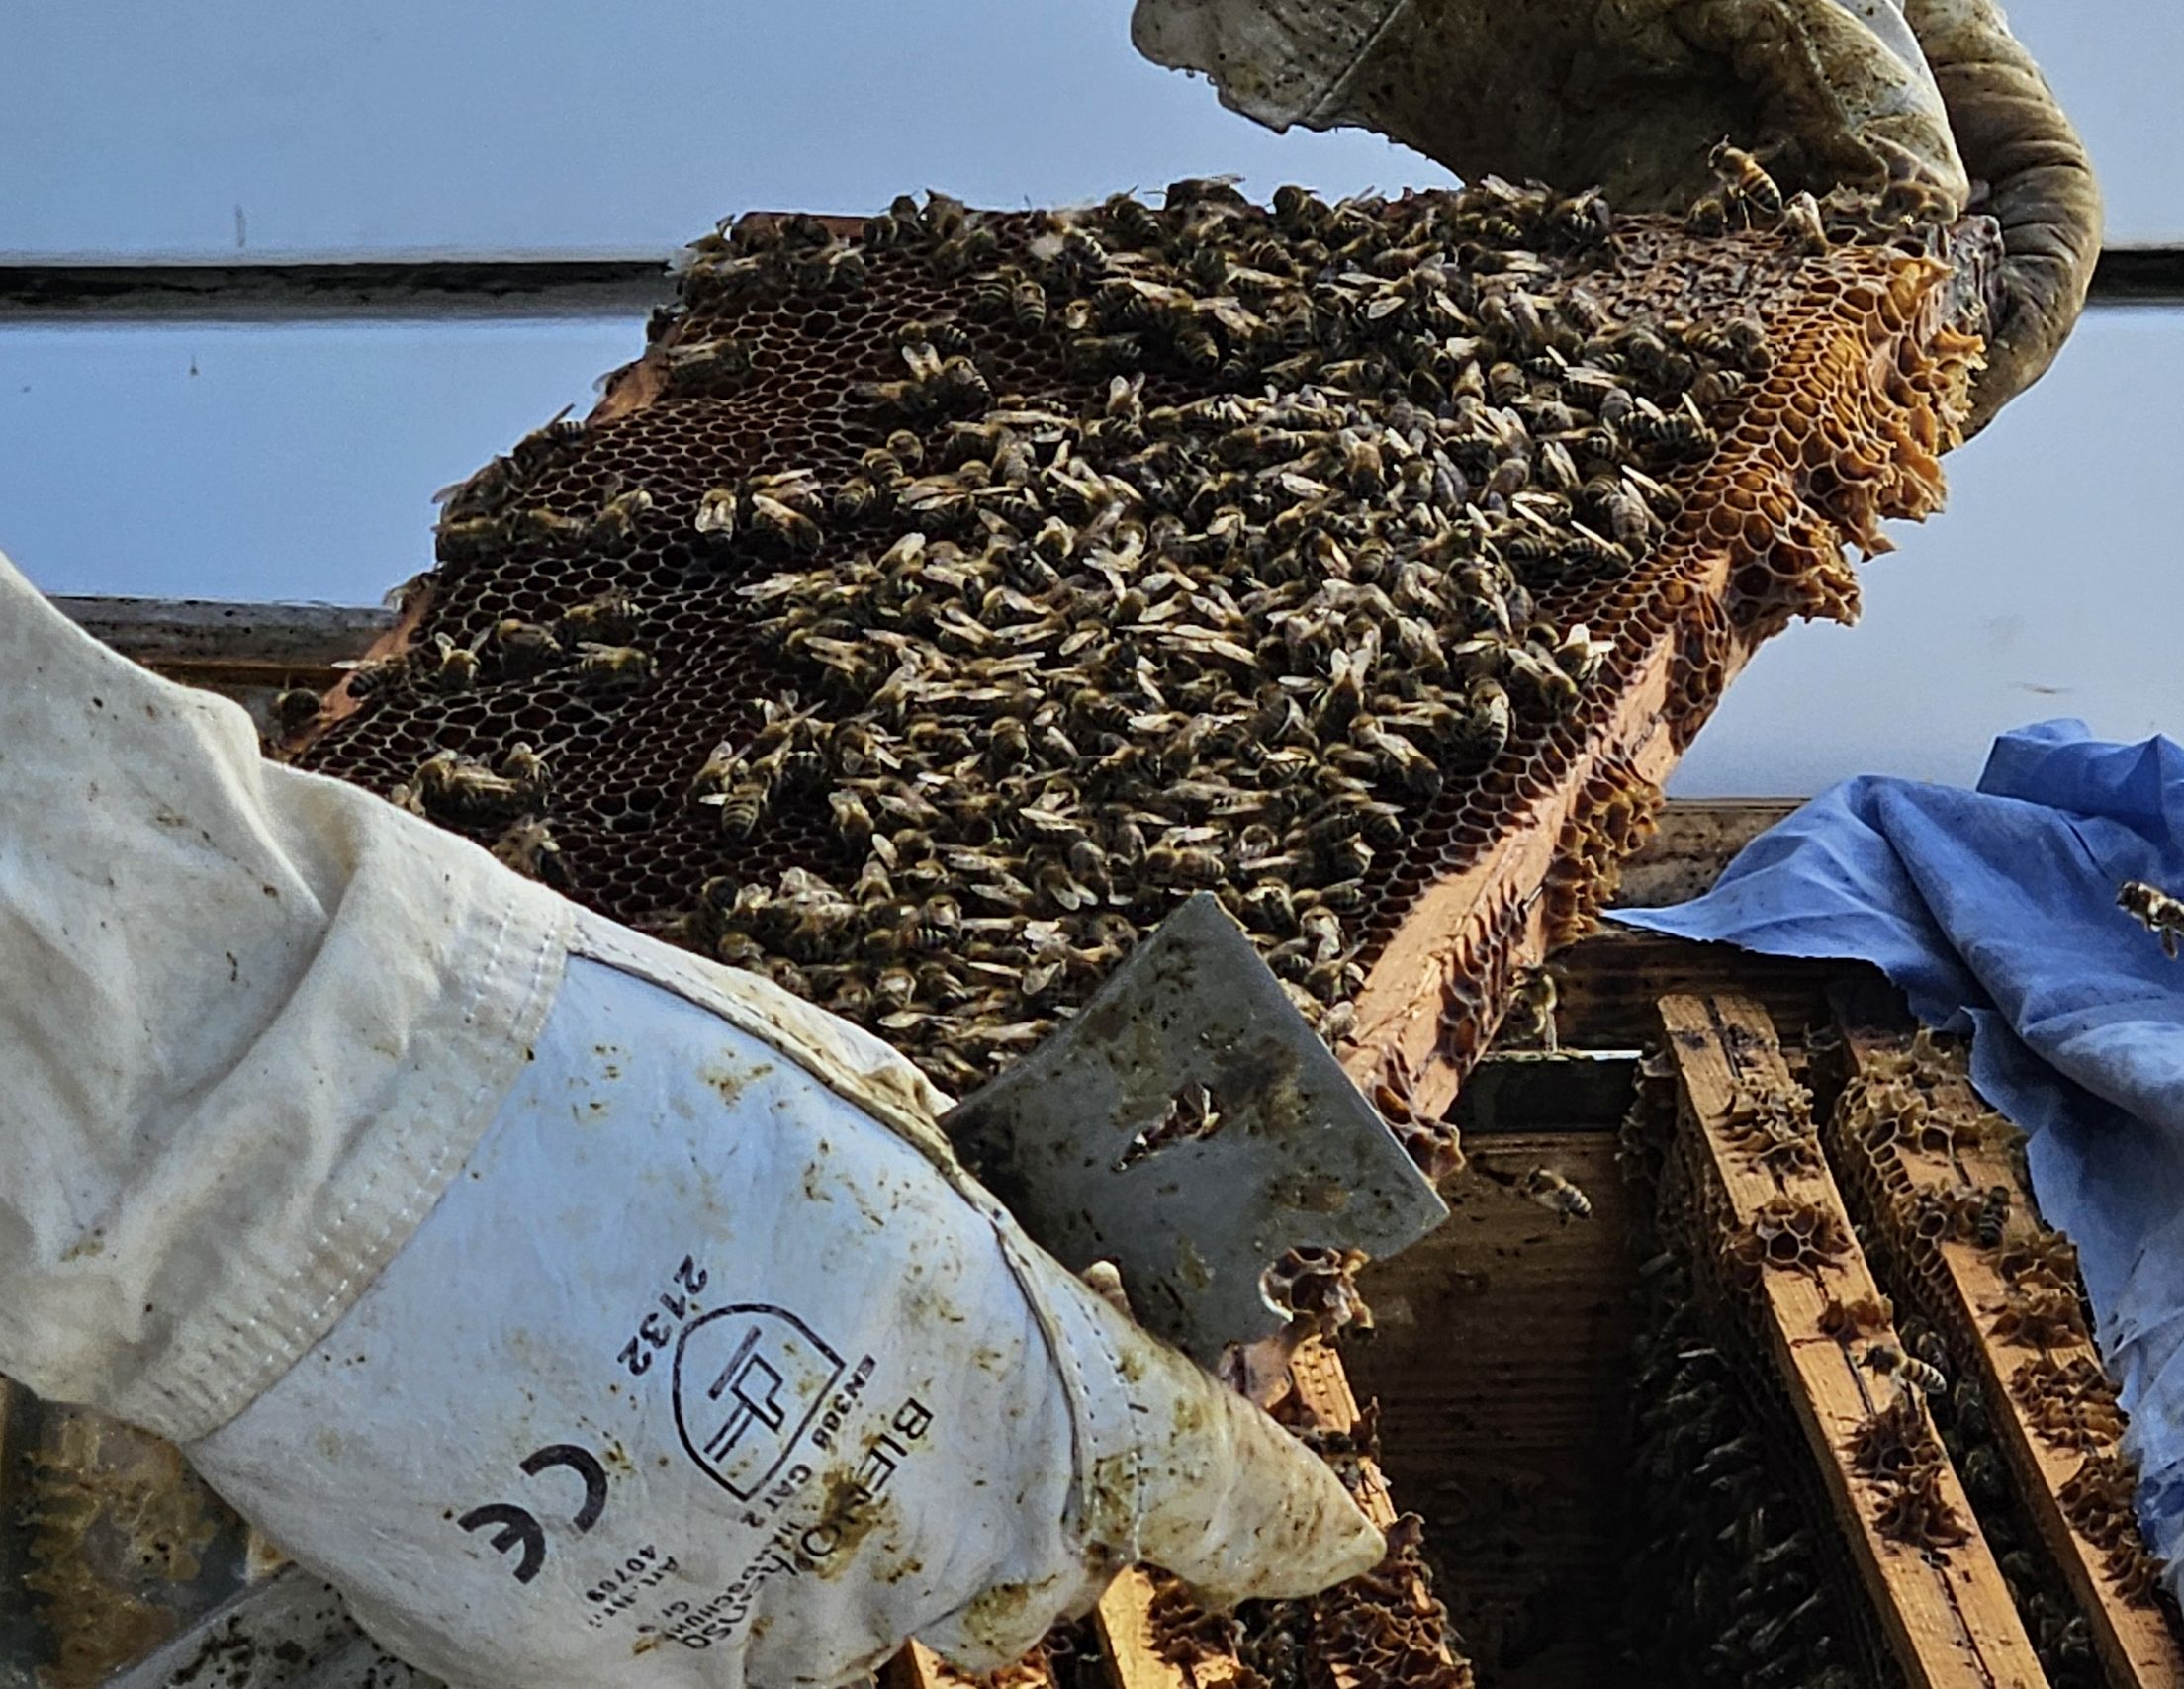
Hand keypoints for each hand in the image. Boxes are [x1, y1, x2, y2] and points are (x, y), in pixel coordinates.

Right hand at [182, 937, 1380, 1688]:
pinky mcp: (607, 1663)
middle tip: (925, 1371)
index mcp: (992, 1355)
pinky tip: (640, 1452)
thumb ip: (964, 1235)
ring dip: (858, 1517)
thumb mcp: (852, 1108)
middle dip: (1024, 1479)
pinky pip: (734, 1637)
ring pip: (879, 1607)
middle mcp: (906, 1513)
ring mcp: (754, 1611)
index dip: (1274, 1509)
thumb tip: (1006, 1291)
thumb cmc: (611, 1079)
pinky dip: (725, 1565)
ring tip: (730, 1379)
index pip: (1195, 1477)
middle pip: (1032, 1554)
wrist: (339, 1148)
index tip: (1318, 1524)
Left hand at [1324, 0, 2101, 427]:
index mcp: (1928, 37)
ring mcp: (1737, 179)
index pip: (2036, 188)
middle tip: (1859, 439)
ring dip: (1805, 391)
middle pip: (1931, 282)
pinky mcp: (1634, 227)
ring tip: (1777, 443)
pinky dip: (1703, 377)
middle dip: (1912, 366)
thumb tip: (1934, 248)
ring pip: (1813, 323)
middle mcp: (1848, 120)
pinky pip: (1695, 326)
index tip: (1969, 369)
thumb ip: (1876, 105)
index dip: (2032, 289)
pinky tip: (1687, 413)